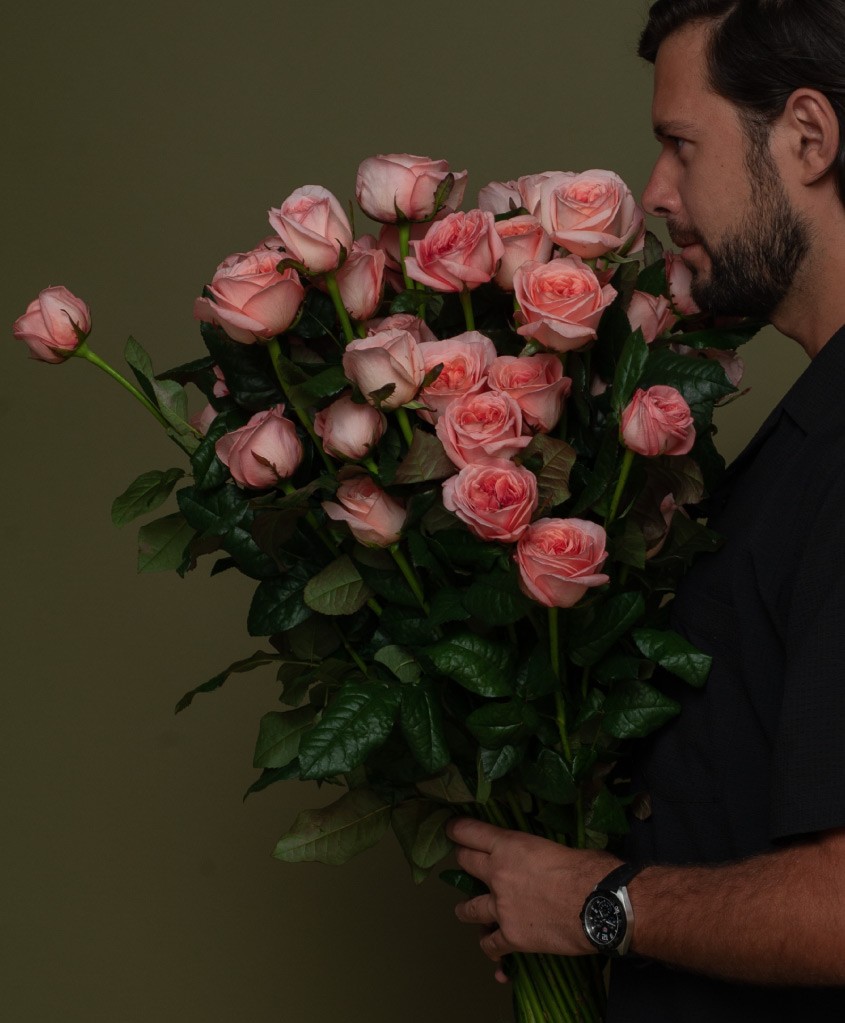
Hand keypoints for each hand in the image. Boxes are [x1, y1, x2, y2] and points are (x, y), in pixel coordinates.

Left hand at [446, 817, 618, 964]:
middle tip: (463, 863)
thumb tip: (547, 857)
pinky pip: (491, 945)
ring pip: (469, 908)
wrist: (600, 906)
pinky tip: (494, 953)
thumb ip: (538, 851)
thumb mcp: (557, 846)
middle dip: (462, 862)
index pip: (470, 832)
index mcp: (510, 846)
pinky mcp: (512, 936)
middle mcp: (498, 874)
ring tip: (464, 911)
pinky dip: (491, 949)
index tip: (450, 830)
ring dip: (465, 909)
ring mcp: (501, 907)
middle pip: (465, 864)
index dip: (457, 830)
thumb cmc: (588, 869)